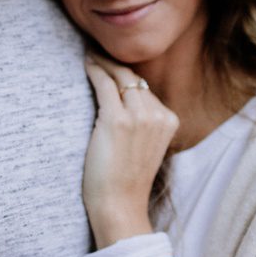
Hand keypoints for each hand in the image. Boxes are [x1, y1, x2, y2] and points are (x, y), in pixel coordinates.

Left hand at [81, 56, 177, 247]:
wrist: (120, 204)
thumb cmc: (126, 178)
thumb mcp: (146, 145)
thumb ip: (143, 121)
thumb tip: (124, 96)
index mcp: (169, 120)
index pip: (145, 88)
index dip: (126, 73)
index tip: (111, 62)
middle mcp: (158, 115)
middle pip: (133, 78)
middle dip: (114, 63)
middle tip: (95, 52)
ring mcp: (140, 116)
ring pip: (119, 77)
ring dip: (102, 63)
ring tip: (89, 56)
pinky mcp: (117, 120)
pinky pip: (103, 85)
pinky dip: (94, 70)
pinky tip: (86, 64)